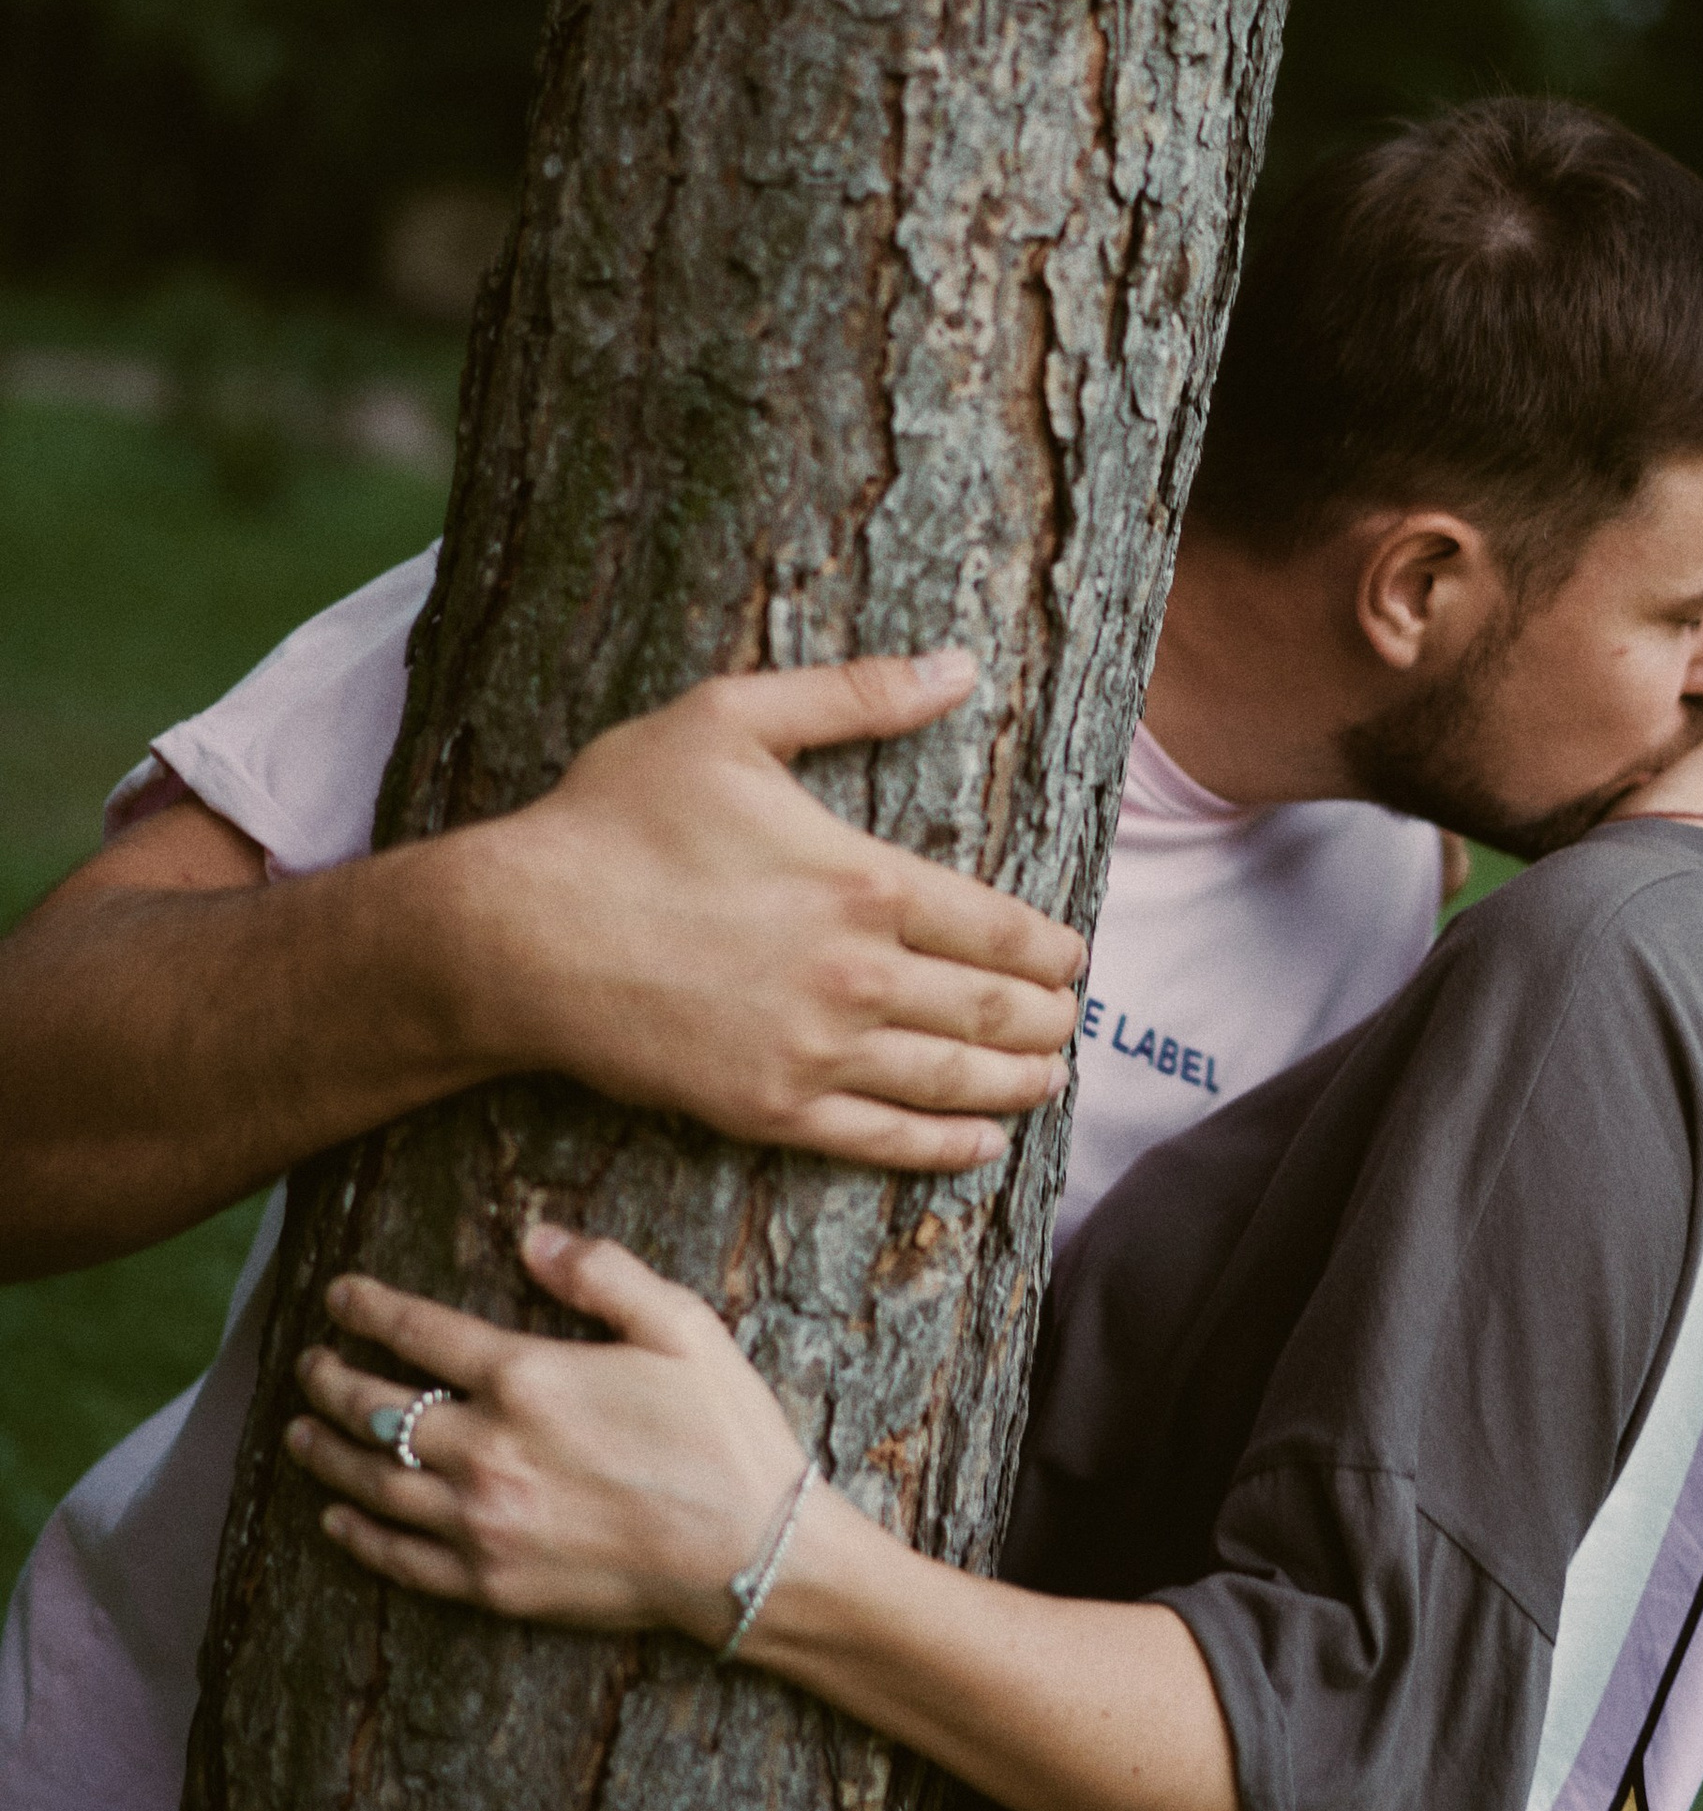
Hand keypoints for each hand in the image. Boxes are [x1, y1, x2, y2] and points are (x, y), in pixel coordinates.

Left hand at [286, 1223, 799, 1640]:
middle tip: (308, 1362)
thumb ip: (603, 1273)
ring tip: (297, 1431)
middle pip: (378, 1408)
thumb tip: (533, 1238)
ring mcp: (483, 1523)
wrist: (749, 1556)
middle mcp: (488, 1450)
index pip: (419, 1332)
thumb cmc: (724, 1433)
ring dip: (325, 1453)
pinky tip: (336, 1518)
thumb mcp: (682, 1326)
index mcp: (529, 1378)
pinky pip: (400, 1558)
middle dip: (331, 1379)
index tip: (338, 1294)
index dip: (369, 1307)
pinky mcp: (492, 1583)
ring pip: (374, 1482)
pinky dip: (357, 1535)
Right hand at [456, 652, 1085, 1172]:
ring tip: (1050, 1080)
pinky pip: (879, 1137)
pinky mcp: (766, 1109)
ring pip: (950, 1079)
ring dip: (1016, 1084)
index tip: (1075, 958)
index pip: (998, 928)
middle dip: (1047, 1020)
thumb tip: (960, 665)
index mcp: (865, 881)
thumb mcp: (730, 719)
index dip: (1050, 950)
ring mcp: (814, 1051)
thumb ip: (853, 695)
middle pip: (990, 1010)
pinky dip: (943, 1145)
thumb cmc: (614, 817)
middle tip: (1073, 1024)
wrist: (518, 934)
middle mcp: (857, 975)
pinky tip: (978, 1143)